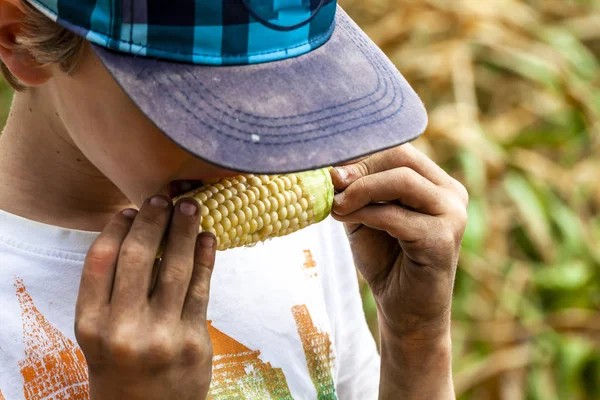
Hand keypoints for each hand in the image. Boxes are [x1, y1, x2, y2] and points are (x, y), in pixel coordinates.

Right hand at [74, 196, 215, 399]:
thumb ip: (112, 292)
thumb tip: (139, 234)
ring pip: (175, 267)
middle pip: (139, 257)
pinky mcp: (193, 340)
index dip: (117, 227)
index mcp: (91, 324)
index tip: (130, 209)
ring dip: (185, 230)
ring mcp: (161, 334)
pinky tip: (207, 238)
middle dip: (153, 219)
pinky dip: (206, 258)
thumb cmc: (121, 367)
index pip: (101, 260)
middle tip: (163, 198)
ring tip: (190, 206)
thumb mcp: (100, 335)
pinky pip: (201, 288)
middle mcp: (123, 328)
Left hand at [331, 144, 467, 342]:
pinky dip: (365, 213)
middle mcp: (451, 194)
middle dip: (361, 168)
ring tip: (336, 205)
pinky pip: (396, 216)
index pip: (400, 150)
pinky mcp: (442, 241)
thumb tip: (332, 168)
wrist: (404, 310)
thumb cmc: (386, 260)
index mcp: (437, 184)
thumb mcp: (365, 215)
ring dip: (360, 190)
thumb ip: (355, 191)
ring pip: (401, 181)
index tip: (331, 168)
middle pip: (402, 159)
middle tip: (331, 181)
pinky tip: (344, 218)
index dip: (363, 154)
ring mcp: (452, 216)